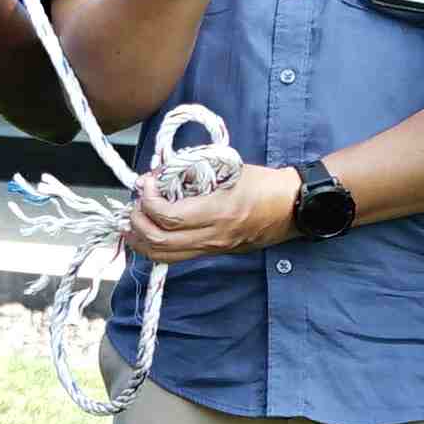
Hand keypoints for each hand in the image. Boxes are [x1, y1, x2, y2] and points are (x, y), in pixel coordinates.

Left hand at [119, 163, 299, 262]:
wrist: (291, 207)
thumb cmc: (263, 183)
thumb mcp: (228, 167)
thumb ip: (192, 171)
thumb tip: (160, 175)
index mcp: (217, 213)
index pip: (169, 217)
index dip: (149, 200)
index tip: (147, 183)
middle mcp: (212, 236)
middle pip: (160, 242)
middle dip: (138, 222)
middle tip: (134, 204)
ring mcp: (213, 248)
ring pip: (164, 256)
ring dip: (141, 240)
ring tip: (132, 222)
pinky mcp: (213, 252)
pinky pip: (176, 256)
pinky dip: (156, 246)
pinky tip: (148, 232)